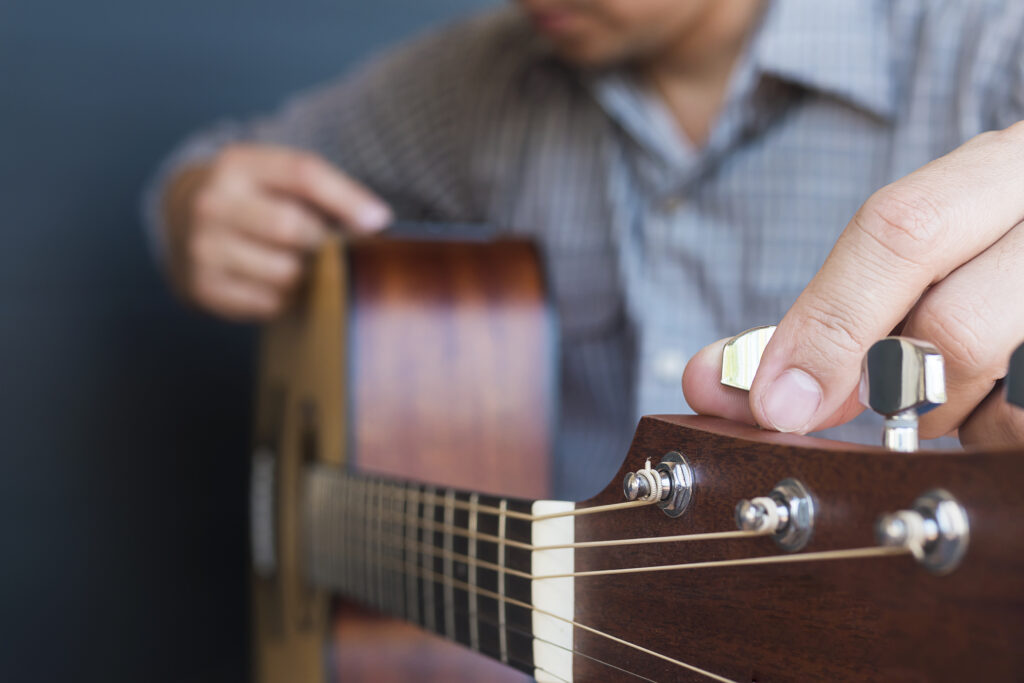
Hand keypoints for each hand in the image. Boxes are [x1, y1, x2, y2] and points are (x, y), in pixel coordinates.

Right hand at [162, 144, 391, 319]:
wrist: (187, 223)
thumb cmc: (256, 200)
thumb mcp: (279, 178)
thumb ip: (324, 190)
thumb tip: (376, 221)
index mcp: (237, 164)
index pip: (302, 173)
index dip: (347, 198)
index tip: (379, 220)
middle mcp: (212, 203)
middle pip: (292, 227)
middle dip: (322, 242)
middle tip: (329, 247)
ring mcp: (203, 247)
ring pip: (285, 272)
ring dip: (306, 275)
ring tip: (300, 264)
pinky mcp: (203, 287)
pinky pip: (270, 303)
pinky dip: (286, 298)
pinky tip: (276, 282)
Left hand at [683, 121, 1023, 446]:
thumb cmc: (986, 258)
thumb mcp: (921, 252)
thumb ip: (827, 310)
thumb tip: (713, 379)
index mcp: (1009, 165)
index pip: (902, 230)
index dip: (827, 325)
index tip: (774, 401)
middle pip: (950, 328)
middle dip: (888, 385)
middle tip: (881, 391)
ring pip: (998, 396)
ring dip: (946, 415)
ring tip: (956, 381)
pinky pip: (1021, 429)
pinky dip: (988, 431)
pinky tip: (993, 396)